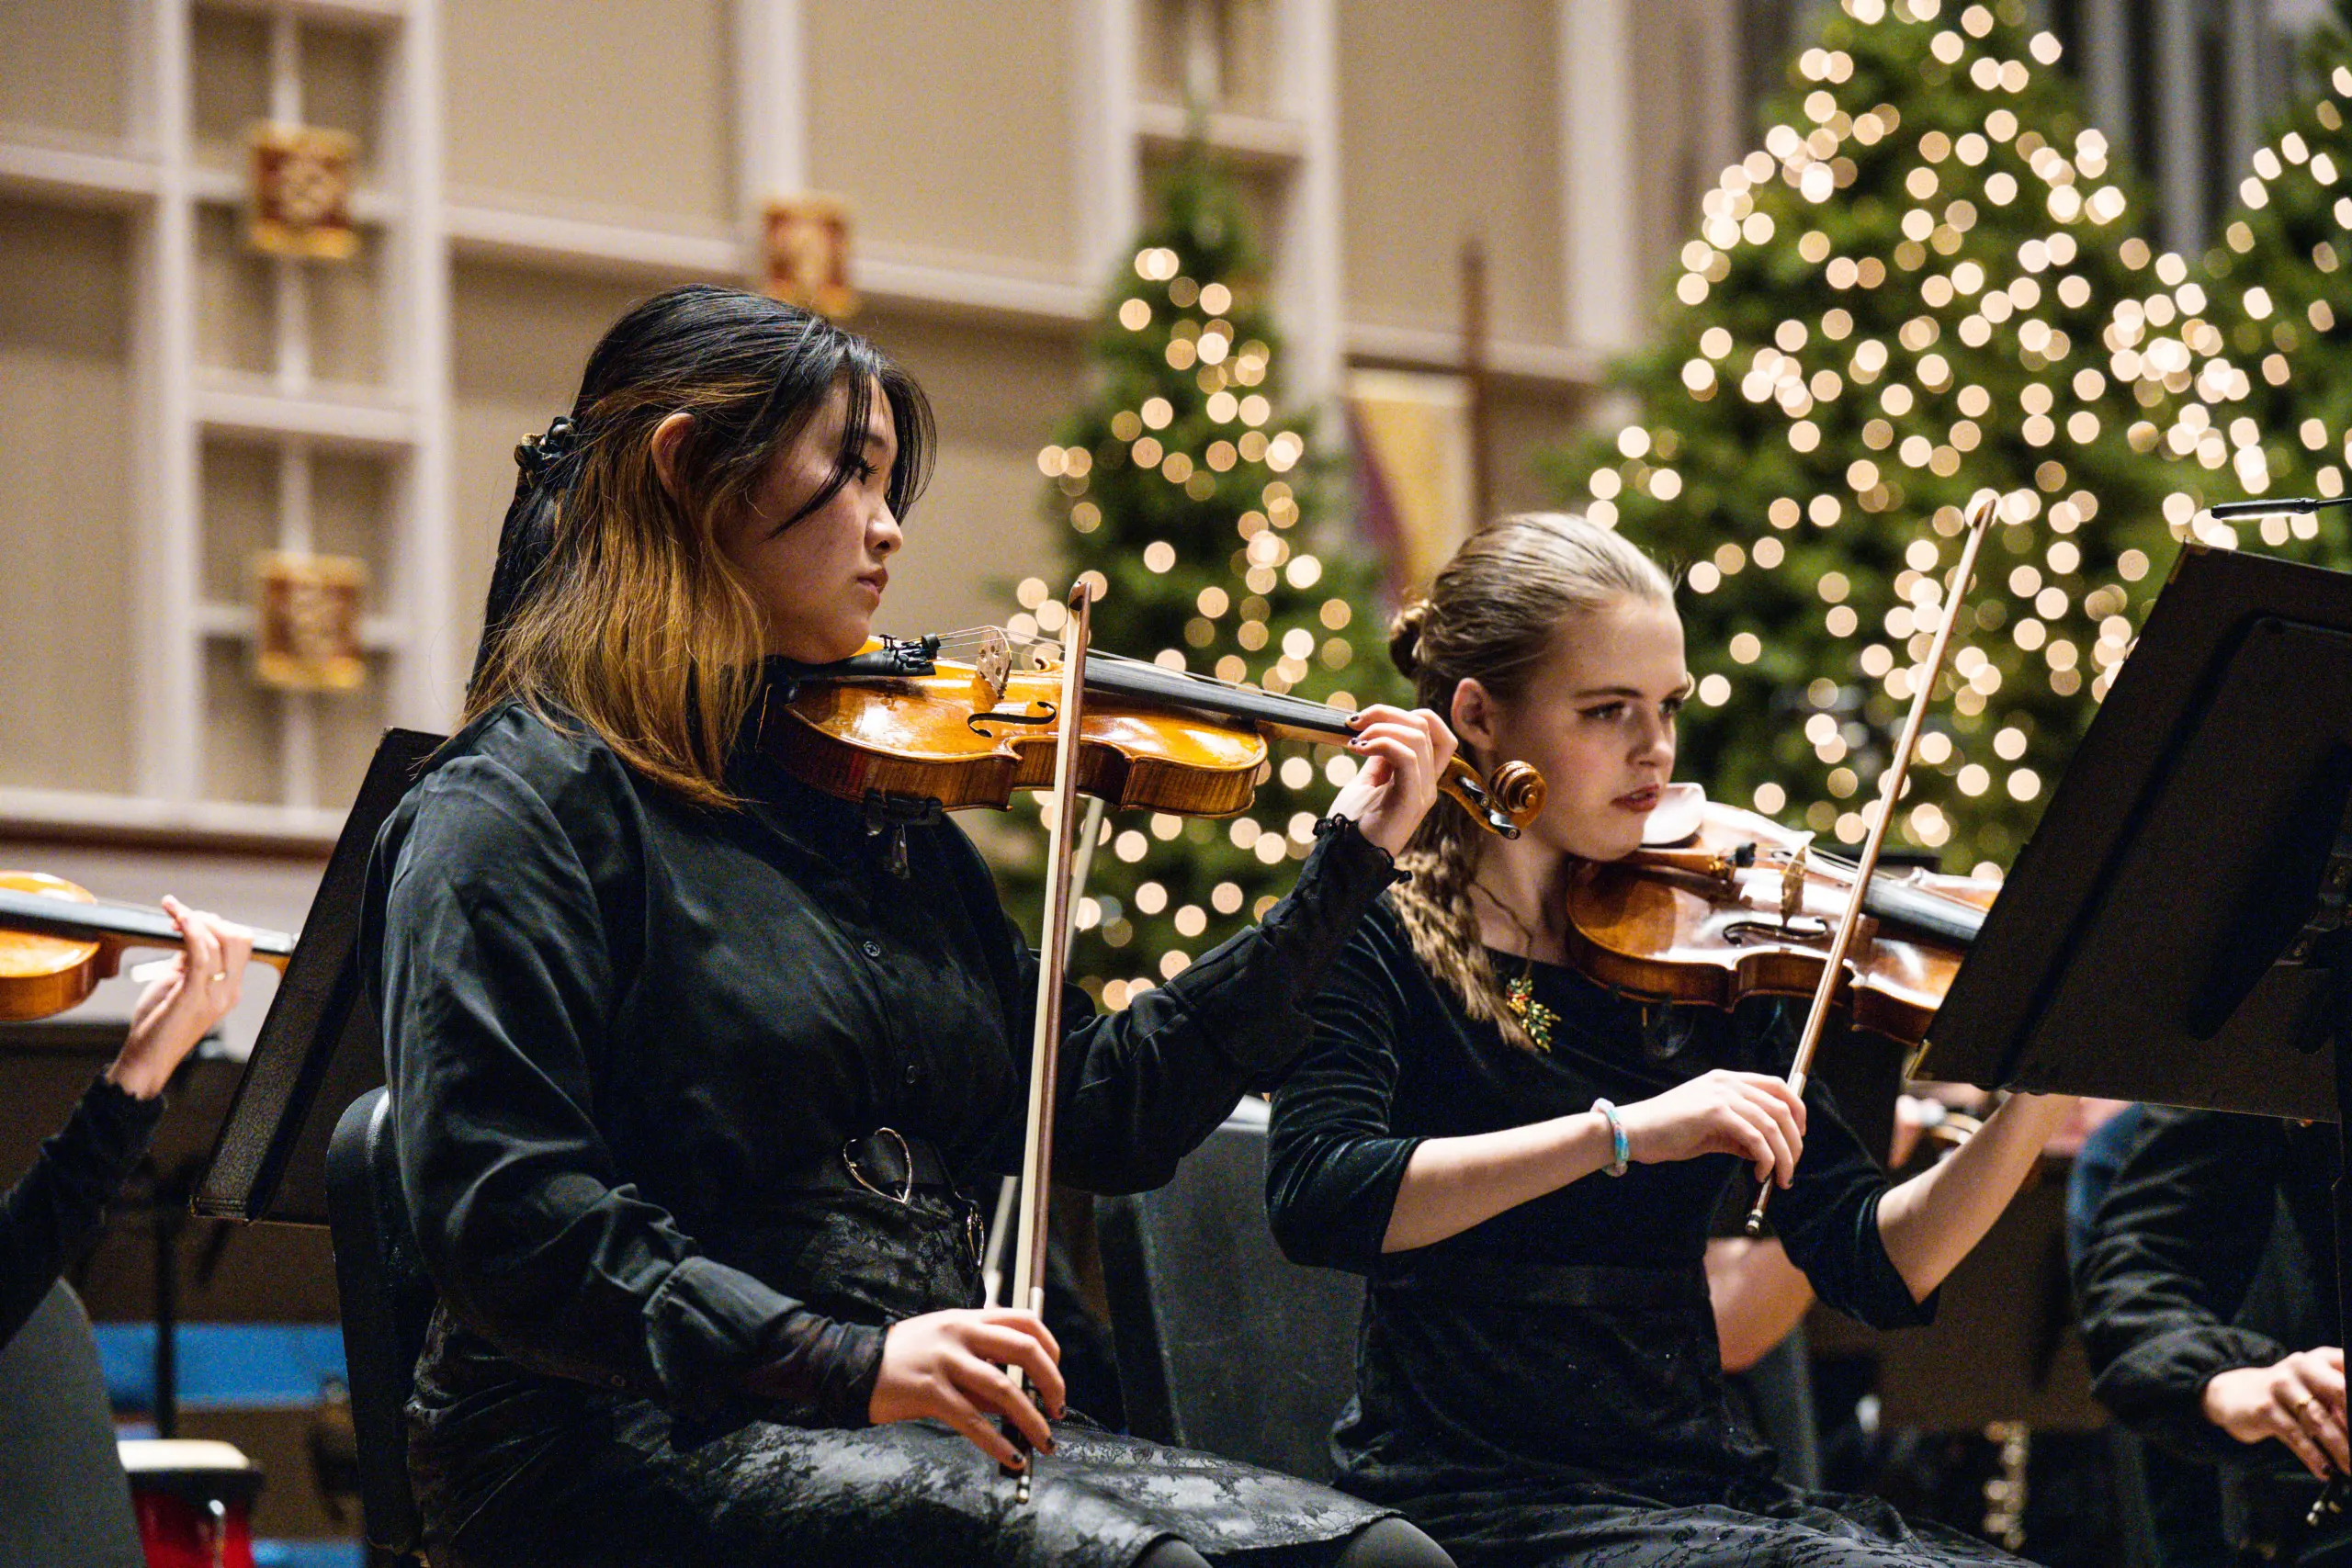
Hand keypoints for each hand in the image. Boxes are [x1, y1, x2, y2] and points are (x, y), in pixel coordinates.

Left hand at [104, 897, 255, 1100]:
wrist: (146, 1059)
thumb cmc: (158, 1023)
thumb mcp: (177, 984)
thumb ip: (187, 959)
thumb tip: (188, 931)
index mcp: (228, 988)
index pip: (239, 943)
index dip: (215, 922)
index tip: (187, 915)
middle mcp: (228, 991)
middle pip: (239, 938)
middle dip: (209, 918)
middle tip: (181, 915)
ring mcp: (215, 995)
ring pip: (222, 942)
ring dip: (196, 918)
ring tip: (173, 912)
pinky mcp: (193, 997)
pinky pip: (202, 956)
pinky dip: (191, 932)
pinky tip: (179, 921)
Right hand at [869, 1307, 1065, 1467]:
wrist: (856, 1365)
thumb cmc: (905, 1357)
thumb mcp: (946, 1344)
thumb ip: (980, 1363)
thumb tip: (1018, 1398)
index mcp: (968, 1318)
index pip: (1025, 1320)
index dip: (1050, 1347)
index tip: (1056, 1374)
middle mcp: (960, 1333)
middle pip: (1024, 1349)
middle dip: (1052, 1381)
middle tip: (1059, 1409)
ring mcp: (945, 1361)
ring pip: (1003, 1389)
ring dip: (1032, 1418)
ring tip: (1045, 1440)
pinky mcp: (930, 1391)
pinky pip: (973, 1421)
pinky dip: (997, 1442)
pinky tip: (1012, 1456)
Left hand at [1329, 705, 1455, 858]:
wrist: (1345, 861)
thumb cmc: (1352, 826)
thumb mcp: (1365, 783)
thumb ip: (1378, 759)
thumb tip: (1376, 730)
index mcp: (1421, 777)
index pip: (1434, 730)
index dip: (1404, 713)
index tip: (1364, 719)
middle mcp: (1429, 783)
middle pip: (1427, 725)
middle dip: (1388, 712)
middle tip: (1354, 722)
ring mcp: (1423, 792)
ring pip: (1418, 737)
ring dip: (1381, 727)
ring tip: (1354, 739)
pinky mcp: (1411, 801)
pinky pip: (1407, 757)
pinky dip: (1381, 743)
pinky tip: (1358, 748)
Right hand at [1615, 1069, 1806, 1188]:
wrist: (1633, 1131)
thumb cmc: (1667, 1132)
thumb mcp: (1711, 1131)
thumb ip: (1739, 1136)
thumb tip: (1767, 1153)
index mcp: (1727, 1080)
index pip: (1777, 1086)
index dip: (1797, 1111)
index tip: (1798, 1138)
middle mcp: (1728, 1082)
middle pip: (1782, 1106)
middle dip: (1795, 1141)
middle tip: (1792, 1167)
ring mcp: (1721, 1094)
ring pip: (1773, 1124)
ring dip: (1784, 1156)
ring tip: (1780, 1177)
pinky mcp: (1714, 1112)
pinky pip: (1755, 1137)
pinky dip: (1765, 1159)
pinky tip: (1759, 1173)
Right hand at [2203, 1347, 2349, 1479]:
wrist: (2235, 1394)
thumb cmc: (2287, 1395)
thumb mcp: (2314, 1387)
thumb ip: (2340, 1400)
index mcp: (2320, 1359)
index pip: (2349, 1372)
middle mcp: (2300, 1366)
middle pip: (2339, 1391)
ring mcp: (2280, 1386)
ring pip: (2319, 1420)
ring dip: (2340, 1449)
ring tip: (2351, 1467)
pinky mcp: (2265, 1408)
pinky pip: (2296, 1436)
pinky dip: (2314, 1457)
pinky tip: (2325, 1471)